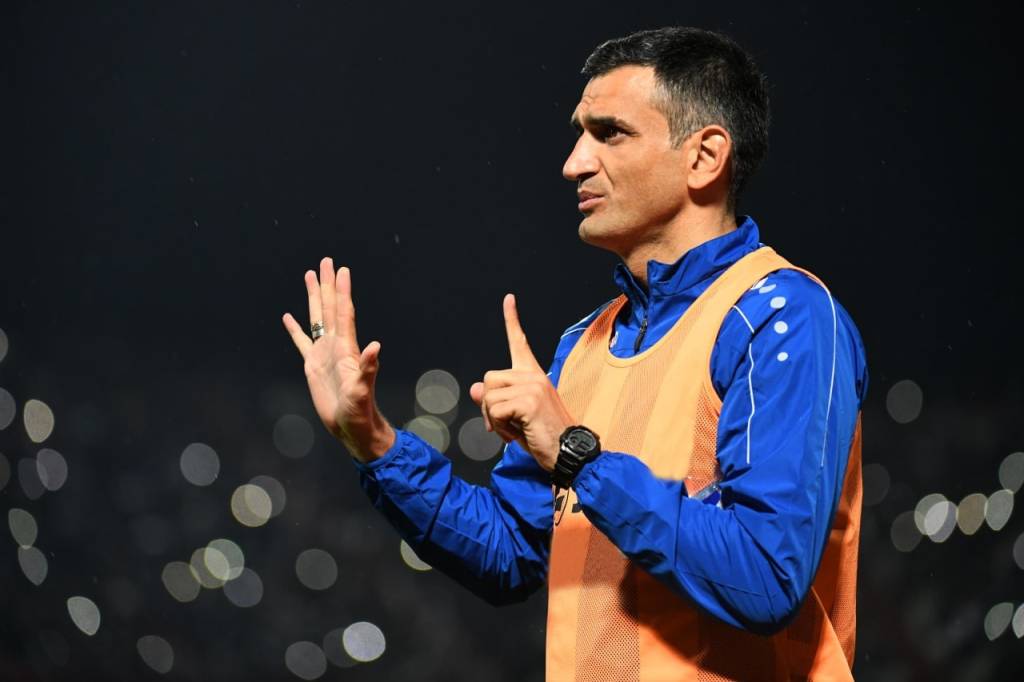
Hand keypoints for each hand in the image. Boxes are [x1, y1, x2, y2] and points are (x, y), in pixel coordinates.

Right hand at [282, 257, 394, 462]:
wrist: (351, 427)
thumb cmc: (360, 411)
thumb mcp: (363, 390)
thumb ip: (369, 368)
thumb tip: (376, 345)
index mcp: (347, 348)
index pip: (344, 313)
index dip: (342, 291)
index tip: (342, 270)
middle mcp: (336, 345)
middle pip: (330, 307)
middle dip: (328, 284)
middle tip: (327, 261)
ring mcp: (324, 353)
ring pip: (317, 318)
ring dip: (313, 297)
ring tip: (310, 276)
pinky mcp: (313, 365)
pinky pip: (301, 341)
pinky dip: (295, 329)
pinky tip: (288, 316)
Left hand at [469, 294, 574, 471]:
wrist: (568, 452)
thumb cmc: (544, 436)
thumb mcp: (516, 416)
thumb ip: (497, 401)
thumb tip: (475, 389)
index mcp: (534, 375)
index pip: (519, 343)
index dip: (512, 320)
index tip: (509, 299)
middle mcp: (534, 375)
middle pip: (489, 379)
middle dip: (488, 406)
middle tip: (503, 425)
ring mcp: (533, 386)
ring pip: (488, 395)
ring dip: (493, 419)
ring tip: (513, 431)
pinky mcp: (529, 401)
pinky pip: (495, 410)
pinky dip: (498, 428)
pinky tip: (516, 435)